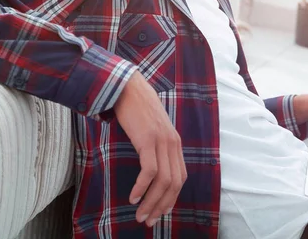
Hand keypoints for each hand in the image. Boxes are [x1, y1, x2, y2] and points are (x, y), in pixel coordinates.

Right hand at [113, 71, 186, 226]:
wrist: (127, 86)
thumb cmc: (136, 109)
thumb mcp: (151, 130)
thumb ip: (155, 146)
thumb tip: (149, 168)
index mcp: (175, 143)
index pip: (180, 178)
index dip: (171, 199)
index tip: (160, 213)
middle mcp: (173, 143)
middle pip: (173, 184)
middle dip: (162, 206)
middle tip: (148, 221)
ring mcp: (162, 141)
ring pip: (162, 181)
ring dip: (151, 202)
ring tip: (140, 214)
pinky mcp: (148, 139)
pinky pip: (149, 171)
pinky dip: (142, 187)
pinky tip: (133, 197)